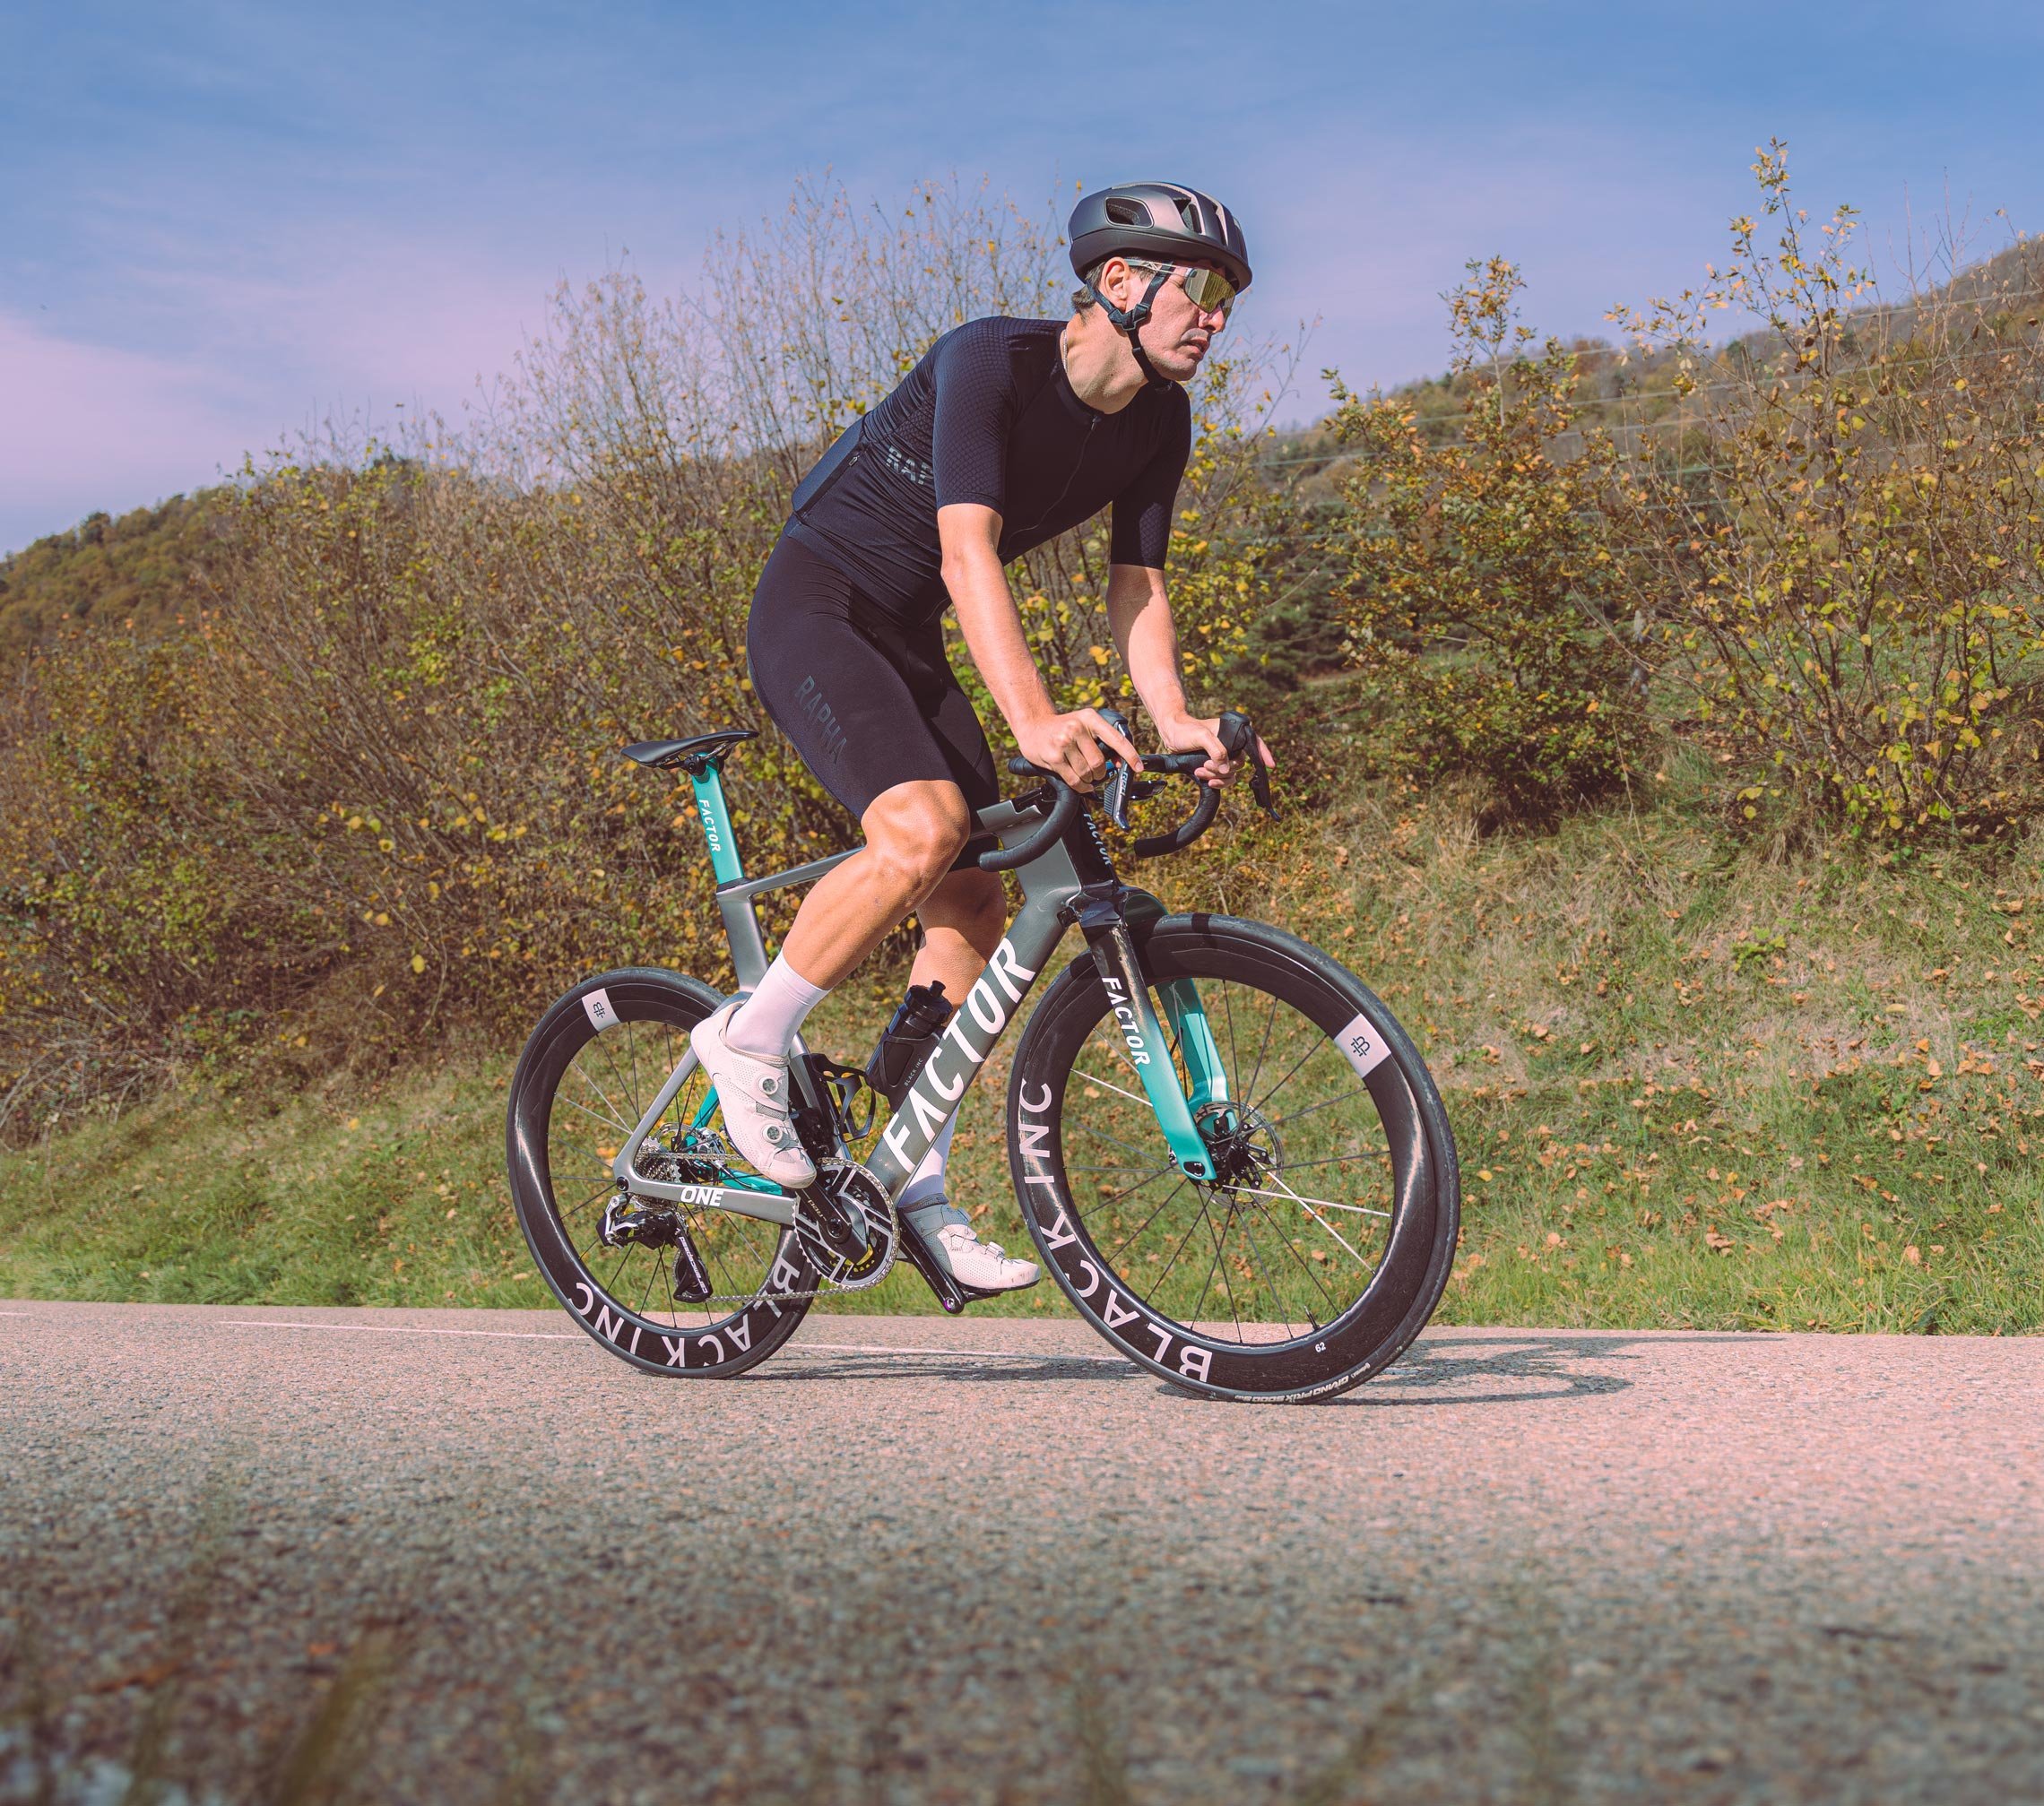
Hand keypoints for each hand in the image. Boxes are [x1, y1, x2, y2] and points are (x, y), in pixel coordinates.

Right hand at [1015, 707, 1144, 791]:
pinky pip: (1074, 780)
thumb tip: (1119, 763)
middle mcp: (1077, 728)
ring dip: (1089, 779)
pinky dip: (1081, 786)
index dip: (1130, 755)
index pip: (1116, 739)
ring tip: (1085, 775)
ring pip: (1087, 772)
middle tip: (1096, 773)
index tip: (1138, 767)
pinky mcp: (1054, 757)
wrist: (1033, 725)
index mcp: (1090, 718)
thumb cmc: (1061, 727)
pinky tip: (1082, 784)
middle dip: (1100, 773)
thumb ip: (1101, 740)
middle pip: (1099, 762)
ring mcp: (1064, 742)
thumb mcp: (1083, 725)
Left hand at [1156, 713, 1276, 789]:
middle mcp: (1230, 745)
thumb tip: (1226, 768)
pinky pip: (1223, 779)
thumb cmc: (1186, 730)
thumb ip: (1217, 750)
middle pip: (1239, 763)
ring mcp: (1222, 757)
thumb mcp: (1202, 736)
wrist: (1170, 734)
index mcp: (1232, 733)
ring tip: (1200, 770)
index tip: (1270, 765)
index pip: (1254, 742)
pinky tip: (1206, 780)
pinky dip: (1216, 782)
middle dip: (1224, 768)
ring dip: (1217, 776)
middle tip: (1207, 764)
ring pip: (1231, 773)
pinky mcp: (1215, 766)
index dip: (1263, 754)